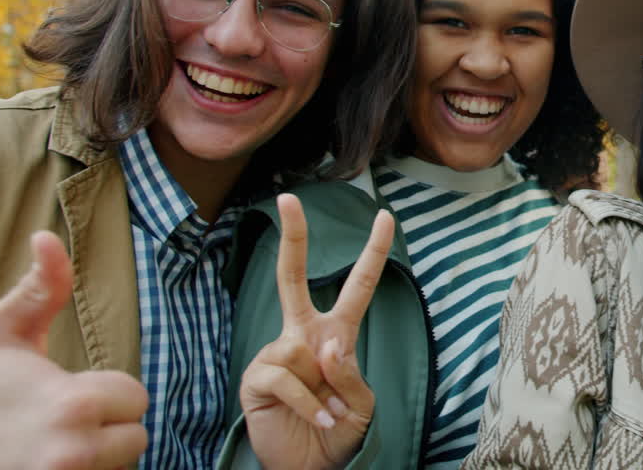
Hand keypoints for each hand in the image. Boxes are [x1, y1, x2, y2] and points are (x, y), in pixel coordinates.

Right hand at [0, 231, 148, 468]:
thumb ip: (41, 288)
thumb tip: (47, 235)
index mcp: (72, 405)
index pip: (137, 399)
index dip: (107, 391)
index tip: (68, 390)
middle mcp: (71, 455)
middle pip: (134, 440)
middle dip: (105, 428)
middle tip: (58, 419)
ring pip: (114, 468)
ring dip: (92, 459)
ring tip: (46, 444)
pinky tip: (38, 464)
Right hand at [240, 193, 394, 469]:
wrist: (311, 467)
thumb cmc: (340, 430)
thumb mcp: (361, 402)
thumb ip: (349, 372)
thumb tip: (325, 346)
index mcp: (336, 333)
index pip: (358, 286)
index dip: (373, 252)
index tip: (386, 215)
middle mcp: (303, 335)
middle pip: (292, 276)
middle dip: (292, 237)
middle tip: (288, 200)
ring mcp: (277, 353)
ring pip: (302, 353)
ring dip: (326, 392)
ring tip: (329, 415)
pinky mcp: (257, 378)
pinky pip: (287, 379)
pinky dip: (309, 404)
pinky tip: (317, 419)